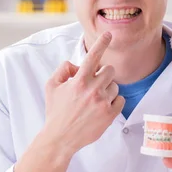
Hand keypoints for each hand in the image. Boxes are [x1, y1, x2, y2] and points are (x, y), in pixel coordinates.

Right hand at [44, 32, 124, 156]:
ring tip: (95, 100)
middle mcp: (92, 89)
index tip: (109, 34)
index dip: (102, 43)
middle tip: (95, 84)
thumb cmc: (55, 111)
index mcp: (78, 81)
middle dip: (104, 74)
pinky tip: (102, 107)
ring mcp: (102, 102)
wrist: (60, 138)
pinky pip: (120, 100)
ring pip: (115, 86)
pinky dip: (114, 101)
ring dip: (107, 89)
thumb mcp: (51, 86)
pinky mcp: (109, 115)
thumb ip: (63, 70)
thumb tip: (76, 65)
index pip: (93, 56)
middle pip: (109, 70)